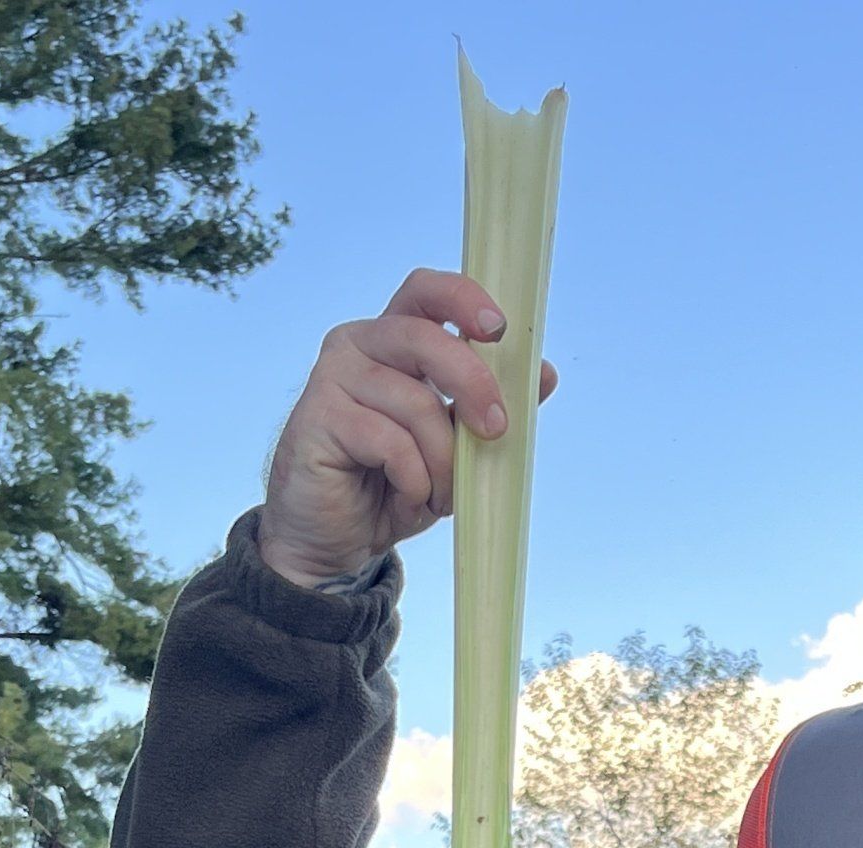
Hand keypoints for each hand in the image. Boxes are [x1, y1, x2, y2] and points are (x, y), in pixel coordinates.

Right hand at [259, 267, 557, 588]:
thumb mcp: (453, 446)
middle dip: (473, 385)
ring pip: (416, 403)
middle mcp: (358, 345)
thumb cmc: (393, 485)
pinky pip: (392, 444)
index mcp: (393, 339)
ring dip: (443, 462)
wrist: (337, 539)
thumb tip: (544, 374)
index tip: (497, 328)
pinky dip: (415, 481)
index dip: (462, 298)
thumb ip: (486, 406)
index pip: (425, 292)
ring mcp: (332, 378)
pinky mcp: (318, 419)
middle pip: (425, 339)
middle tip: (495, 431)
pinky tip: (406, 498)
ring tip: (439, 495)